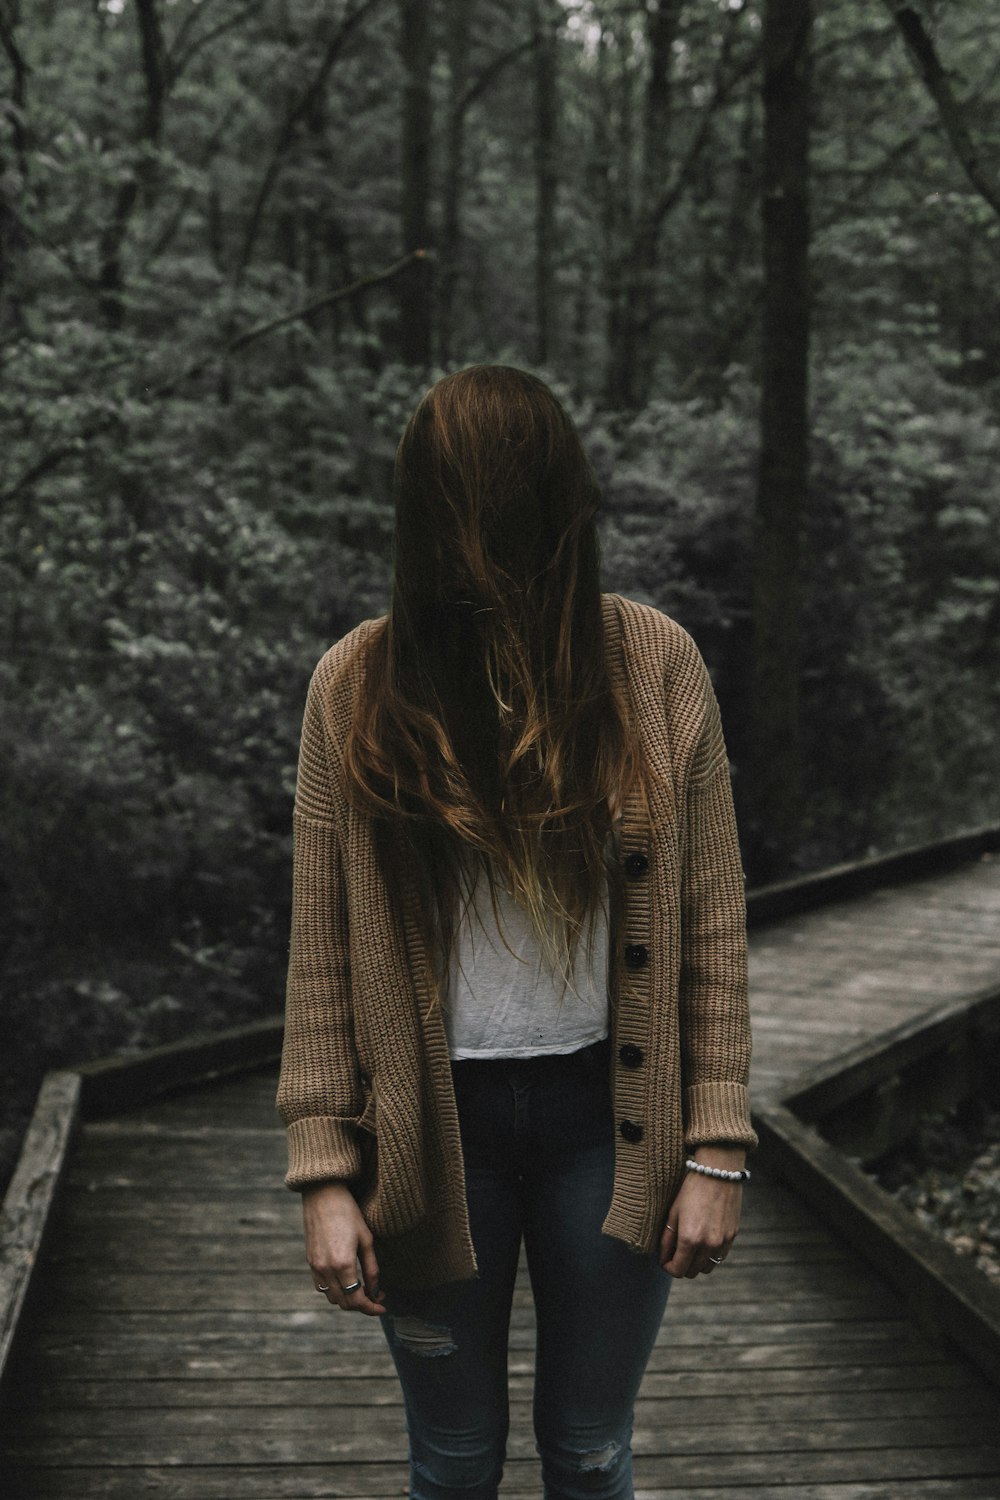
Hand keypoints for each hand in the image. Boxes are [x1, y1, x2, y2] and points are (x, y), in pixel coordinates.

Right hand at [302, 1181, 385, 1315]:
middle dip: (361, 1306)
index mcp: (343, 1264)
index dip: (371, 1308)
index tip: (383, 1307)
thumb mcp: (366, 1239)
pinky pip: (321, 1287)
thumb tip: (376, 1290)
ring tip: (363, 1291)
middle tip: (377, 1298)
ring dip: (347, 1300)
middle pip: (344, 1303)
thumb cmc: (348, 1213)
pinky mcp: (310, 1261)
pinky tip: (346, 1282)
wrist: (323, 1195)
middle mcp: (326, 1270)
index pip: (357, 1300)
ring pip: (331, 1298)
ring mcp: (316, 1267)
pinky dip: (334, 1291)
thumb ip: (372, 1268)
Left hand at [659, 1147, 743, 1278]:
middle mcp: (708, 1245)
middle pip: (692, 1272)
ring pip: (707, 1268)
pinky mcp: (732, 1236)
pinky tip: (703, 1241)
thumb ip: (667, 1238)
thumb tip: (663, 1256)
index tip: (663, 1259)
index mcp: (690, 1239)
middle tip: (674, 1253)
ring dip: (696, 1263)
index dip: (667, 1267)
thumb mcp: (673, 1212)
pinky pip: (719, 1257)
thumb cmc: (691, 1189)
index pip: (677, 1270)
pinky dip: (710, 1255)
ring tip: (689, 1248)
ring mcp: (723, 1242)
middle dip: (680, 1266)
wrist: (718, 1172)